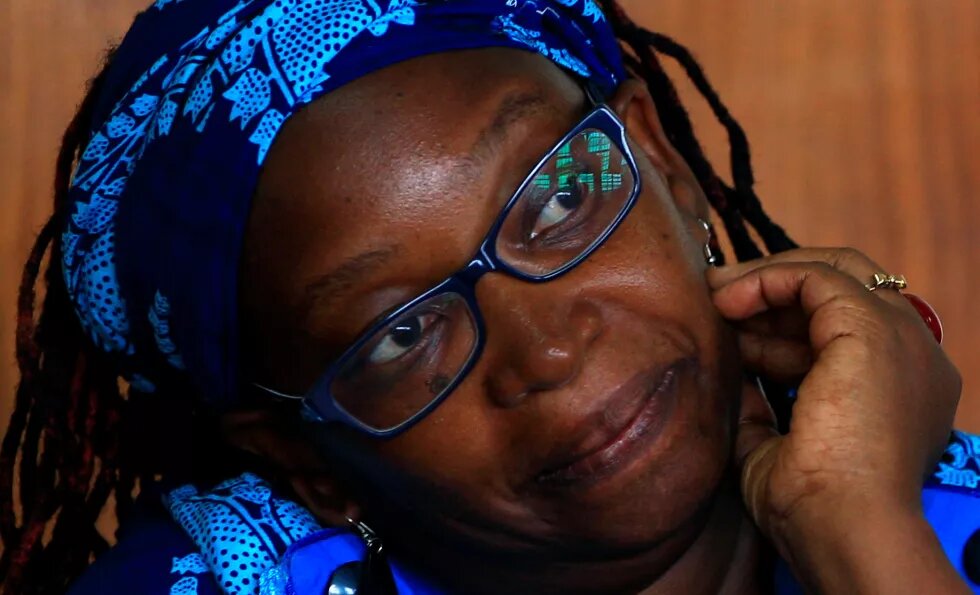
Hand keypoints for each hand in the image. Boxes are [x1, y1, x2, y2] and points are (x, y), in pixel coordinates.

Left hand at [708, 248, 963, 592]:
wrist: (845, 527)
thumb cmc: (814, 507)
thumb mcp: (777, 448)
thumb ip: (762, 409)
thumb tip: (734, 378)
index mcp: (901, 388)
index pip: (843, 328)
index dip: (780, 324)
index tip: (730, 330)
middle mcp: (912, 356)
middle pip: (846, 287)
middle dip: (777, 286)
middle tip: (718, 292)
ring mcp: (899, 338)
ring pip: (832, 272)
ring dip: (765, 278)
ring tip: (713, 292)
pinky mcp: (872, 328)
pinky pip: (815, 276)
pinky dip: (767, 278)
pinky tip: (728, 299)